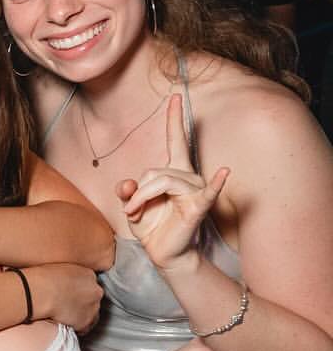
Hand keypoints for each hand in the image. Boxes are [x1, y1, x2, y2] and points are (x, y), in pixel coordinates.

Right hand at [26, 262, 102, 332]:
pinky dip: (77, 327)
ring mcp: (93, 307)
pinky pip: (84, 327)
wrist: (41, 293)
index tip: (69, 294)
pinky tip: (66, 324)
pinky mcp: (86, 321)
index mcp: (88, 274)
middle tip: (67, 305)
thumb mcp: (59, 268)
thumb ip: (68, 275)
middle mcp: (95, 290)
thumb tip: (64, 282)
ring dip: (80, 316)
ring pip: (91, 314)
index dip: (78, 291)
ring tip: (65, 316)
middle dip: (82, 303)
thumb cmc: (43, 279)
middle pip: (93, 299)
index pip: (89, 284)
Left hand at [117, 95, 229, 274]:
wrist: (163, 253)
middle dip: (136, 191)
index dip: (174, 120)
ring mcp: (195, 190)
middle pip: (154, 171)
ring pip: (161, 181)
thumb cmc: (152, 226)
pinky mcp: (198, 206)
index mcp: (172, 172)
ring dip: (141, 198)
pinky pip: (206, 192)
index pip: (175, 140)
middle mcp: (187, 176)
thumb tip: (126, 184)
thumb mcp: (132, 206)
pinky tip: (224, 173)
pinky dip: (216, 184)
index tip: (174, 97)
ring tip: (134, 214)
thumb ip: (127, 192)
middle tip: (129, 210)